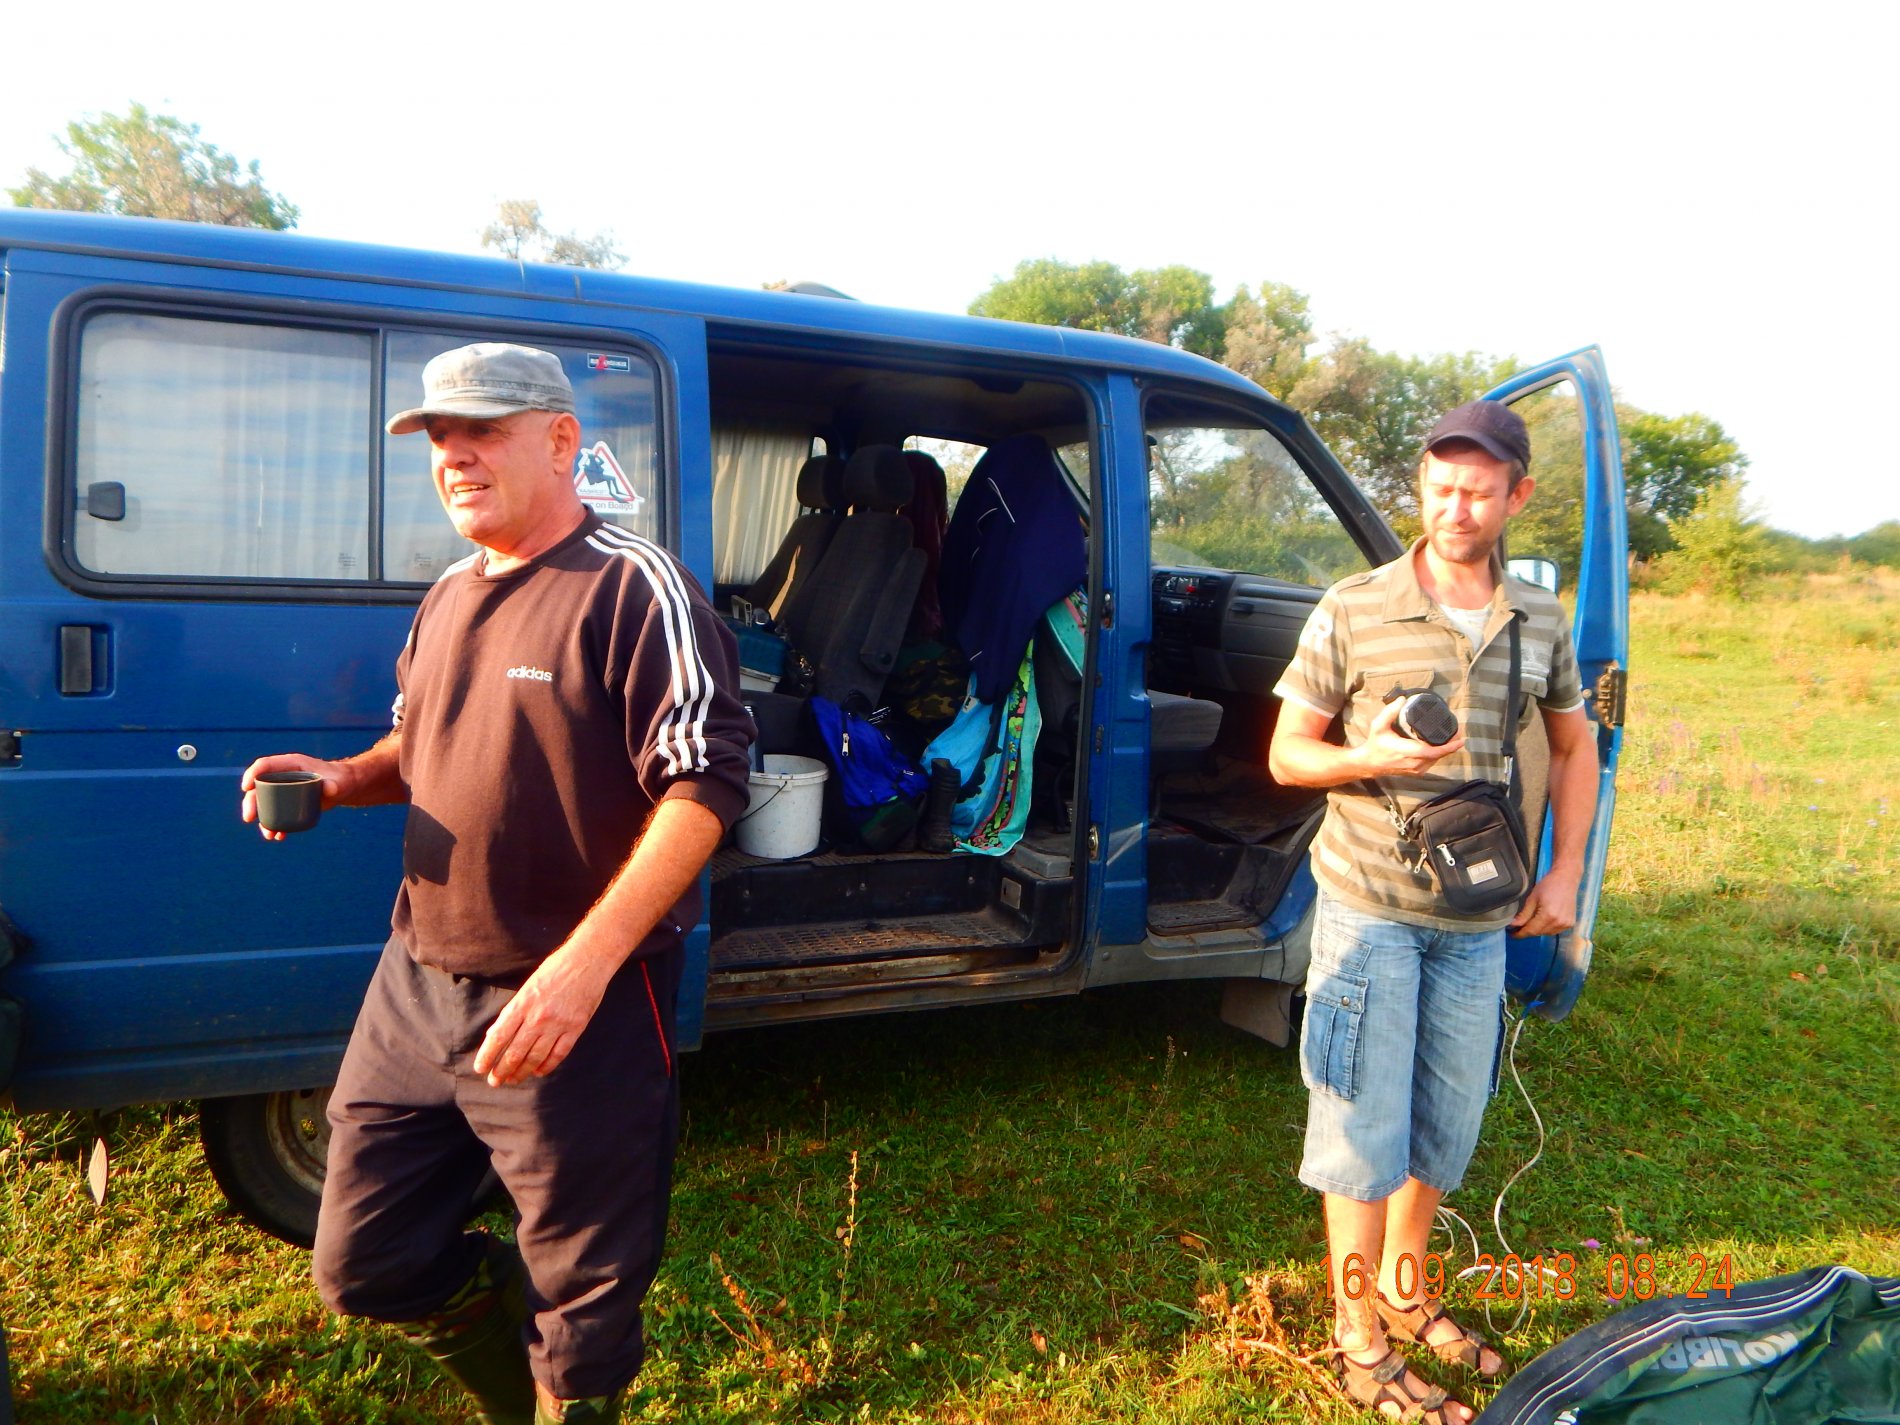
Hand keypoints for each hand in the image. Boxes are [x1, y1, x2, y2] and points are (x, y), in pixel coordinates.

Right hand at [239, 754, 348, 840]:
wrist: (344, 787)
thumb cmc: (340, 779)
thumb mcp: (338, 781)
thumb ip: (334, 784)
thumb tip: (329, 789)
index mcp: (291, 764)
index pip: (265, 765)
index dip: (252, 773)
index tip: (246, 787)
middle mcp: (284, 776)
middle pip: (259, 787)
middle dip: (251, 802)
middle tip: (249, 818)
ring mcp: (284, 790)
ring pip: (266, 803)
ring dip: (263, 819)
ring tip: (269, 834)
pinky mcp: (289, 802)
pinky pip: (277, 813)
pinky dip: (276, 825)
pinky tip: (279, 836)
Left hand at [473, 948, 613, 1086]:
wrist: (588, 960)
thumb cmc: (555, 969)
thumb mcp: (528, 986)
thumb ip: (513, 1011)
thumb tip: (496, 1034)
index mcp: (522, 1003)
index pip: (498, 1037)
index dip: (487, 1056)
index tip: (480, 1068)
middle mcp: (538, 1017)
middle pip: (515, 1052)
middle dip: (501, 1070)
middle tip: (495, 1081)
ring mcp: (558, 1024)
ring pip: (535, 1058)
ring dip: (522, 1072)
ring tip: (513, 1079)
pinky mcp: (576, 1027)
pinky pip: (558, 1054)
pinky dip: (547, 1066)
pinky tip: (538, 1072)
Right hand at [1354, 699, 1467, 778]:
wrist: (1369, 763)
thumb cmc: (1375, 744)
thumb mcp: (1378, 726)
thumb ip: (1389, 712)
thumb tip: (1402, 699)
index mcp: (1407, 752)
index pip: (1433, 752)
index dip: (1449, 747)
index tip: (1460, 740)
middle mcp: (1414, 763)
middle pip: (1439, 755)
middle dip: (1451, 744)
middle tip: (1458, 731)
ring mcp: (1416, 770)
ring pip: (1437, 759)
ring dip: (1446, 749)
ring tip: (1452, 737)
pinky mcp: (1417, 772)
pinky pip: (1432, 762)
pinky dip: (1438, 754)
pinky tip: (1441, 745)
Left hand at [1510, 867, 1581, 936]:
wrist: (1566, 879)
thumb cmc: (1548, 885)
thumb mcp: (1532, 898)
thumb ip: (1523, 915)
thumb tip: (1513, 925)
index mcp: (1548, 915)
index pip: (1531, 930)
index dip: (1520, 934)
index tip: (1511, 934)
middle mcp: (1559, 922)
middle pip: (1538, 933)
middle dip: (1527, 931)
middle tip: (1518, 928)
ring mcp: (1566, 924)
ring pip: (1546, 933)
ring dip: (1537, 930)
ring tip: (1530, 923)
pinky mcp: (1570, 923)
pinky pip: (1555, 931)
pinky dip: (1547, 928)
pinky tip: (1543, 921)